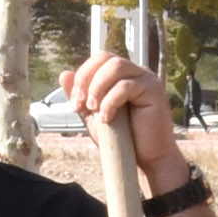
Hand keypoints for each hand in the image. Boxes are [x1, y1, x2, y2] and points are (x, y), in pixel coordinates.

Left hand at [63, 51, 186, 176]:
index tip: (74, 104)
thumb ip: (81, 96)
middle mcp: (135, 72)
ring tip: (93, 109)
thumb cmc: (123, 139)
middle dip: (86, 79)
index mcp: (122, 75)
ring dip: (97, 87)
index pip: (98, 60)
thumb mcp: (93, 115)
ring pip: (116, 66)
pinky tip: (107, 119)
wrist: (146, 159)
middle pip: (105, 57)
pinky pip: (126, 86)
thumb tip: (64, 74)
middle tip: (80, 104)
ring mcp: (146, 79)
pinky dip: (110, 101)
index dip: (82, 76)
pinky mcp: (154, 90)